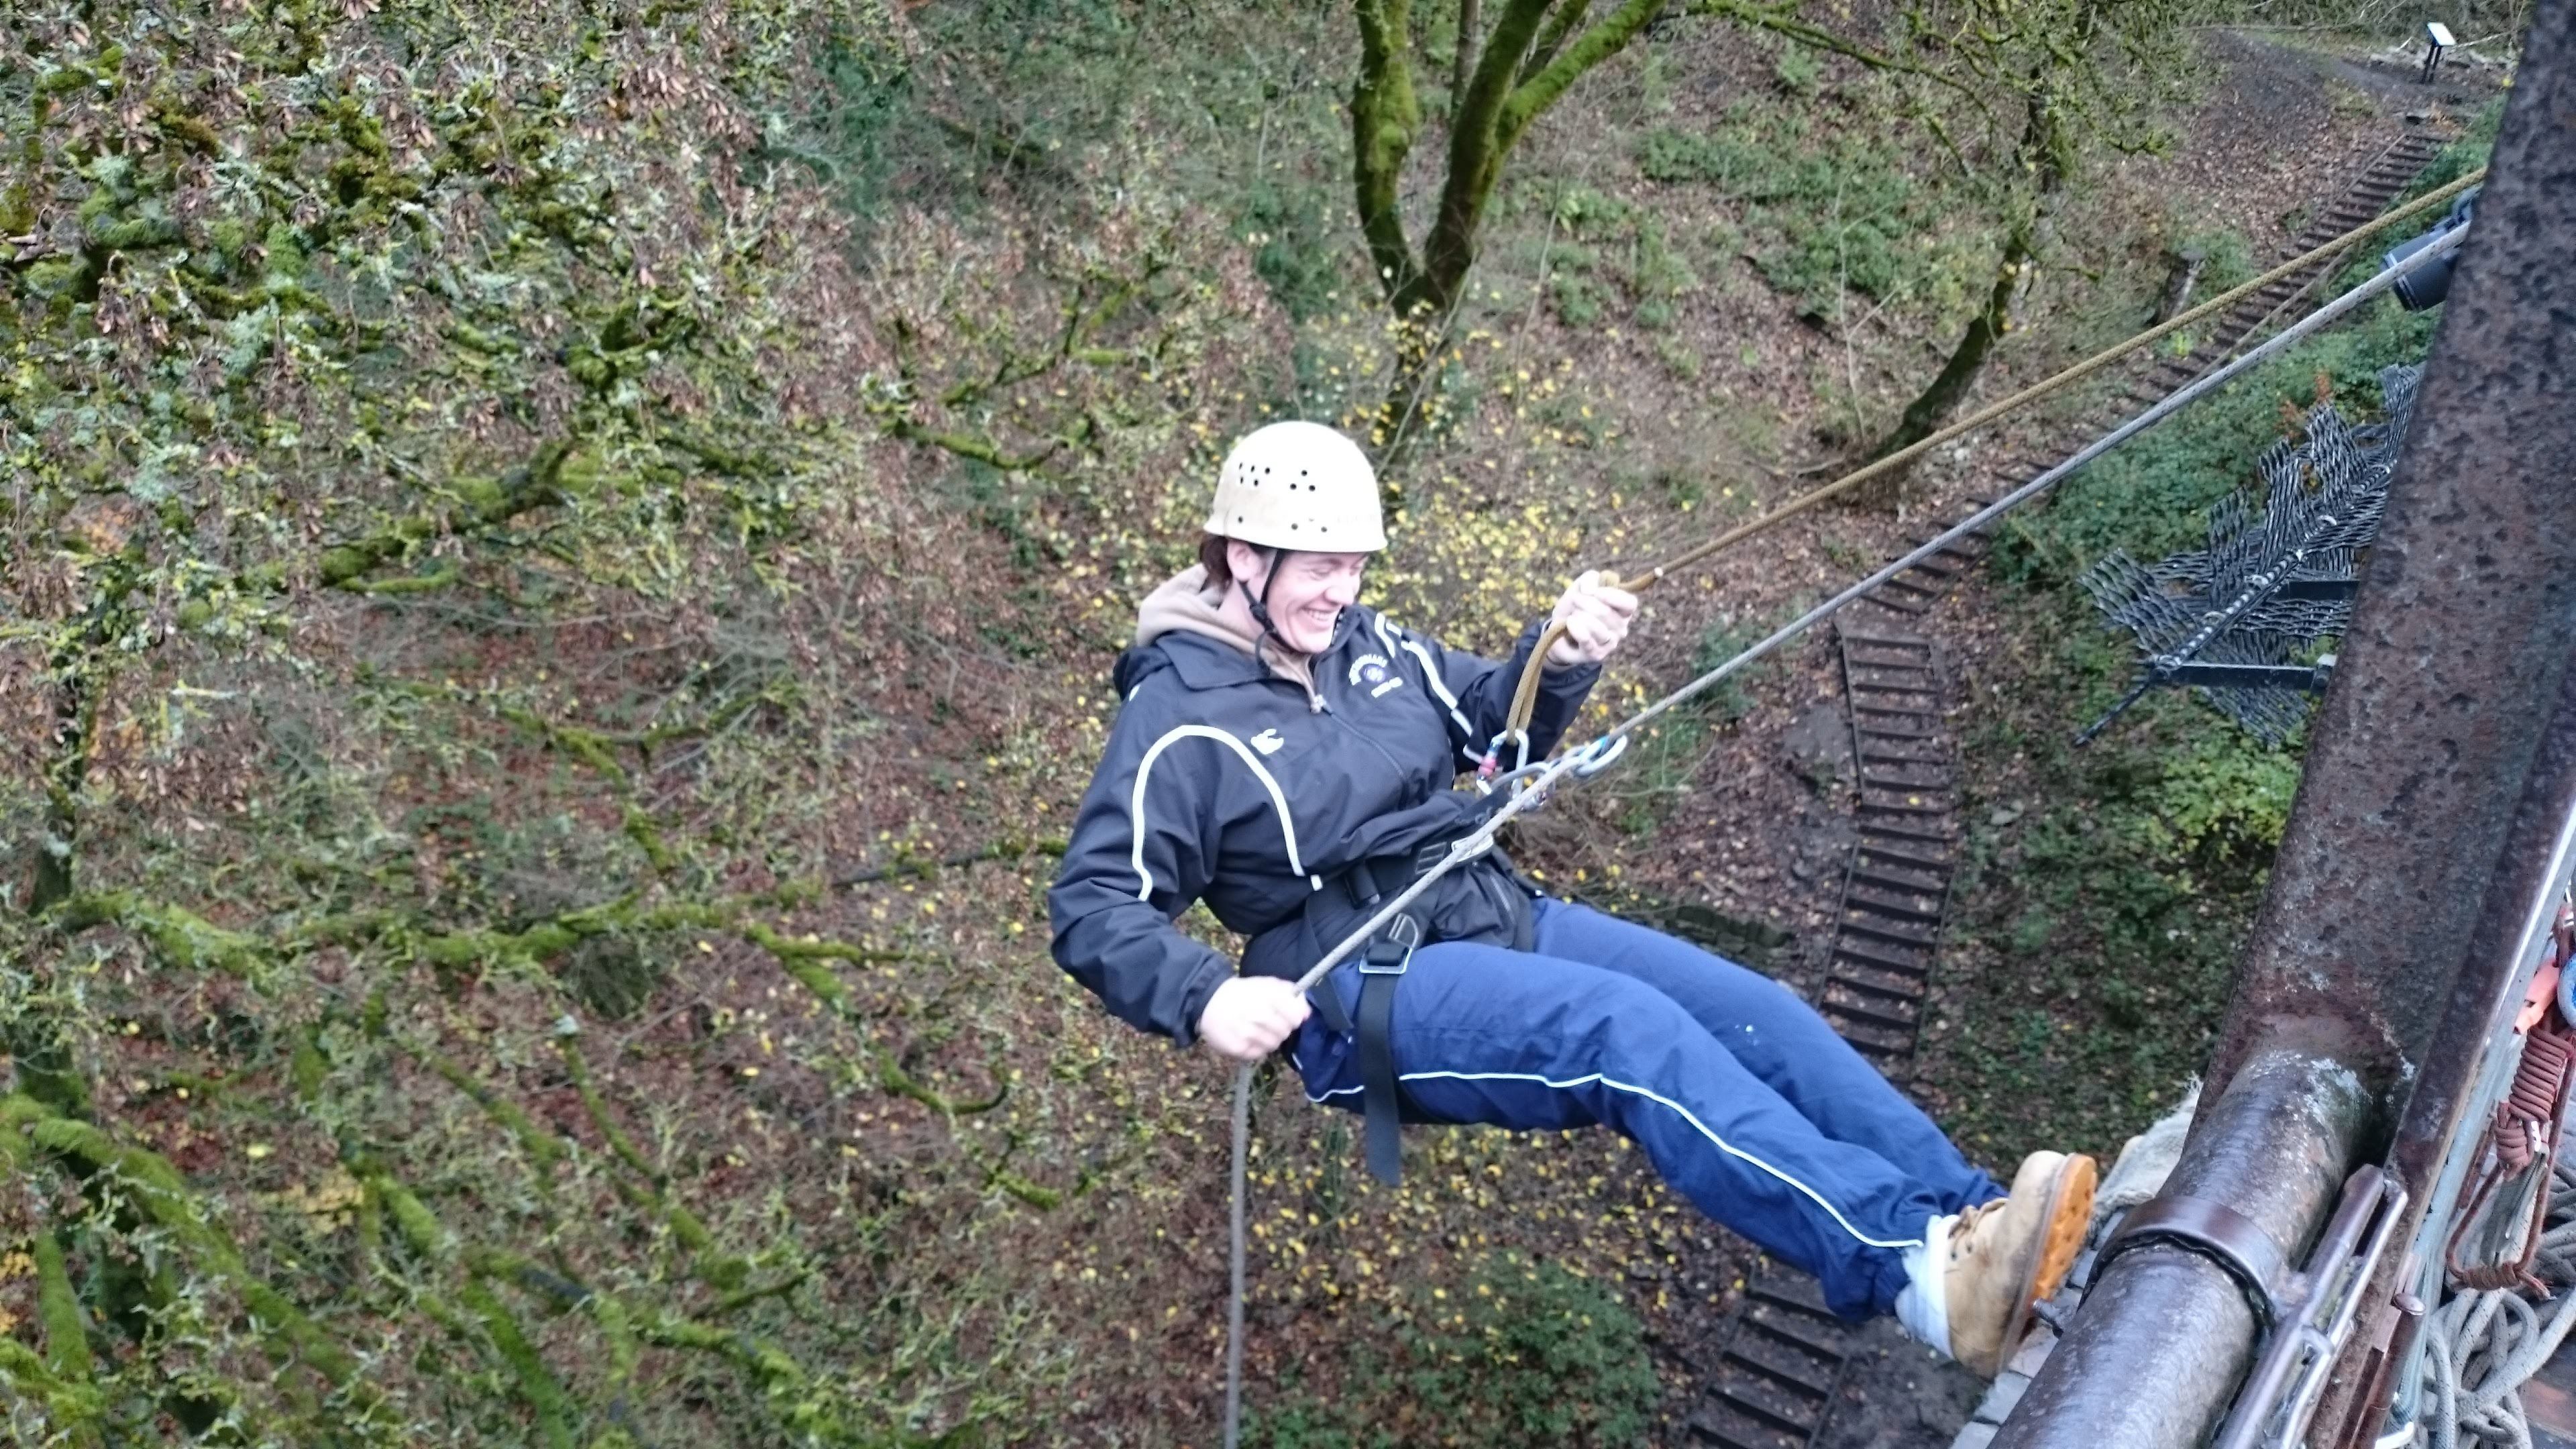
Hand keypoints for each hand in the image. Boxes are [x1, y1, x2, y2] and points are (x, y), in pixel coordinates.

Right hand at [1197, 976, 1311, 1062]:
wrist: (1210, 1001)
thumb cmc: (1244, 993)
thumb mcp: (1267, 984)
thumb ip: (1291, 994)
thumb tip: (1307, 1014)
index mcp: (1266, 995)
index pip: (1295, 1014)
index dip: (1296, 1017)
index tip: (1292, 1017)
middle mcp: (1256, 1013)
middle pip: (1285, 1031)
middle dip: (1282, 1028)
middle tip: (1271, 1023)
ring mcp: (1246, 1032)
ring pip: (1273, 1044)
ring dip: (1270, 1038)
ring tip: (1258, 1029)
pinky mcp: (1237, 1048)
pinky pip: (1259, 1054)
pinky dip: (1257, 1047)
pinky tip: (1248, 1037)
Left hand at [1545, 570, 1639, 666]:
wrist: (1559, 629)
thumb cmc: (1576, 606)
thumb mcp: (1581, 586)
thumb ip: (1590, 579)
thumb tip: (1591, 590)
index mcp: (1624, 610)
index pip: (1630, 603)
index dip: (1613, 596)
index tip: (1596, 592)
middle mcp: (1621, 628)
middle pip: (1606, 613)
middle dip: (1585, 602)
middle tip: (1575, 600)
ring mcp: (1610, 643)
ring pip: (1597, 627)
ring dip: (1579, 616)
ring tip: (1573, 615)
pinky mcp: (1597, 654)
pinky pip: (1587, 640)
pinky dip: (1576, 629)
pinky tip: (1570, 622)